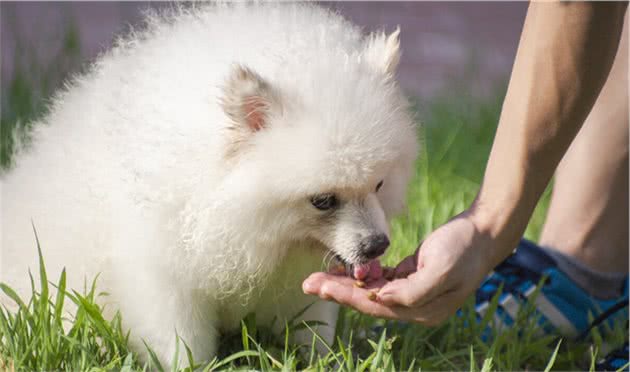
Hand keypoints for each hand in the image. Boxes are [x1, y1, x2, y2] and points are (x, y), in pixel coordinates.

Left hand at [302, 212, 506, 324]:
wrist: (484, 231)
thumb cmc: (464, 248)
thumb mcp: (441, 268)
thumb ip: (411, 290)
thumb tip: (380, 298)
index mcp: (423, 310)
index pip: (375, 305)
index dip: (346, 296)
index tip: (320, 286)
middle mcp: (416, 307)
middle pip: (368, 300)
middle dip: (338, 291)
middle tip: (309, 284)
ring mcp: (413, 293)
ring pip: (371, 291)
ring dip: (345, 284)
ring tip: (319, 278)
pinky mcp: (411, 277)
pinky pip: (380, 280)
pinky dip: (362, 275)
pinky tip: (344, 269)